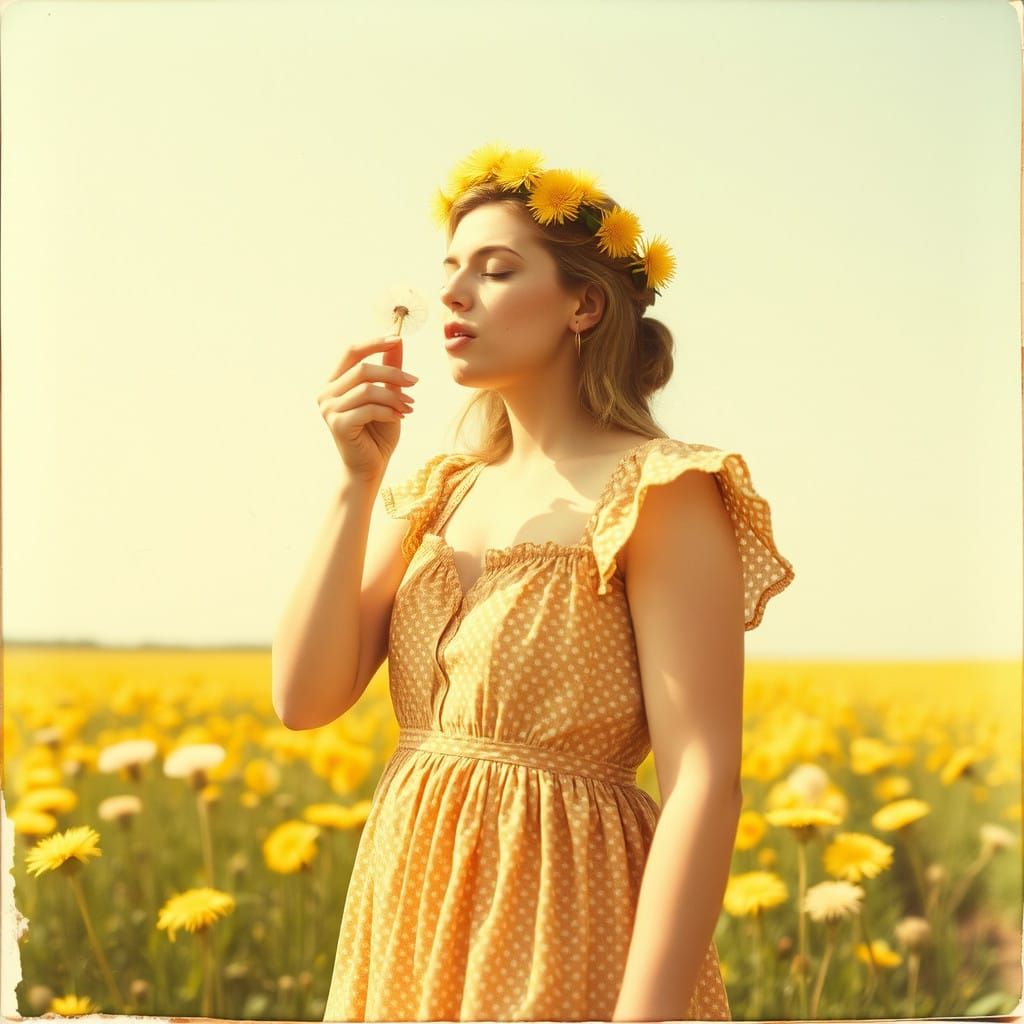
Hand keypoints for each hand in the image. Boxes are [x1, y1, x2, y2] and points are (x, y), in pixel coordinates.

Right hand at [316, 334, 417, 482]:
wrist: (370, 467)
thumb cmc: (378, 432)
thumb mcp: (387, 395)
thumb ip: (389, 369)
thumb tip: (398, 341)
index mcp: (334, 382)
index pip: (351, 352)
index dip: (374, 343)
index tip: (398, 339)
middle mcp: (326, 393)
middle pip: (362, 369)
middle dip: (393, 373)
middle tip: (414, 383)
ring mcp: (329, 409)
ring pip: (367, 389)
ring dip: (394, 396)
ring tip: (409, 406)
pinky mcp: (338, 424)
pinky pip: (369, 409)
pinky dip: (389, 411)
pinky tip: (400, 417)